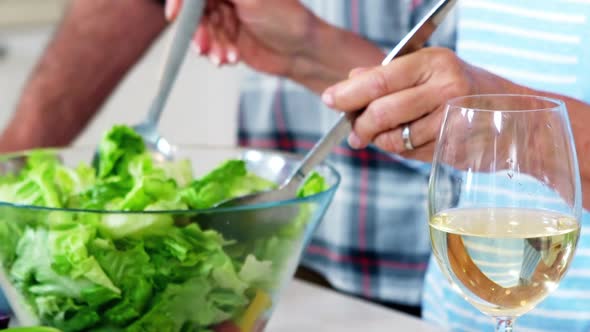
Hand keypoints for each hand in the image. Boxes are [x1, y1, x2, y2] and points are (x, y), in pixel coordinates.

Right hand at [166, 0, 316, 76]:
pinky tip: (230, 59)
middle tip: (201, 46)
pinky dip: (216, 53)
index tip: (174, 15)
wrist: (302, 52)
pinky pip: (210, 45)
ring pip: (201, 30)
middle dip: (197, 30)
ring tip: (225, 57)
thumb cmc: (286, 18)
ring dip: (209, 45)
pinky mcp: (227, 37)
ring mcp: (225, 16)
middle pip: (194, 10)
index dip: (182, 2)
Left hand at [320, 47, 518, 160]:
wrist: (517, 116)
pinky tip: (413, 140)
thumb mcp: (430, 72)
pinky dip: (404, 151)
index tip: (329, 100)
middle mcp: (444, 86)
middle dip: (360, 126)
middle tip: (354, 132)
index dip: (348, 94)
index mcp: (432, 62)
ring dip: (381, 142)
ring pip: (395, 138)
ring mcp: (451, 119)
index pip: (378, 80)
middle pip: (381, 112)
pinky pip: (412, 154)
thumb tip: (350, 79)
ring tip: (382, 137)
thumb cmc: (467, 92)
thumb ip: (389, 76)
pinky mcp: (454, 146)